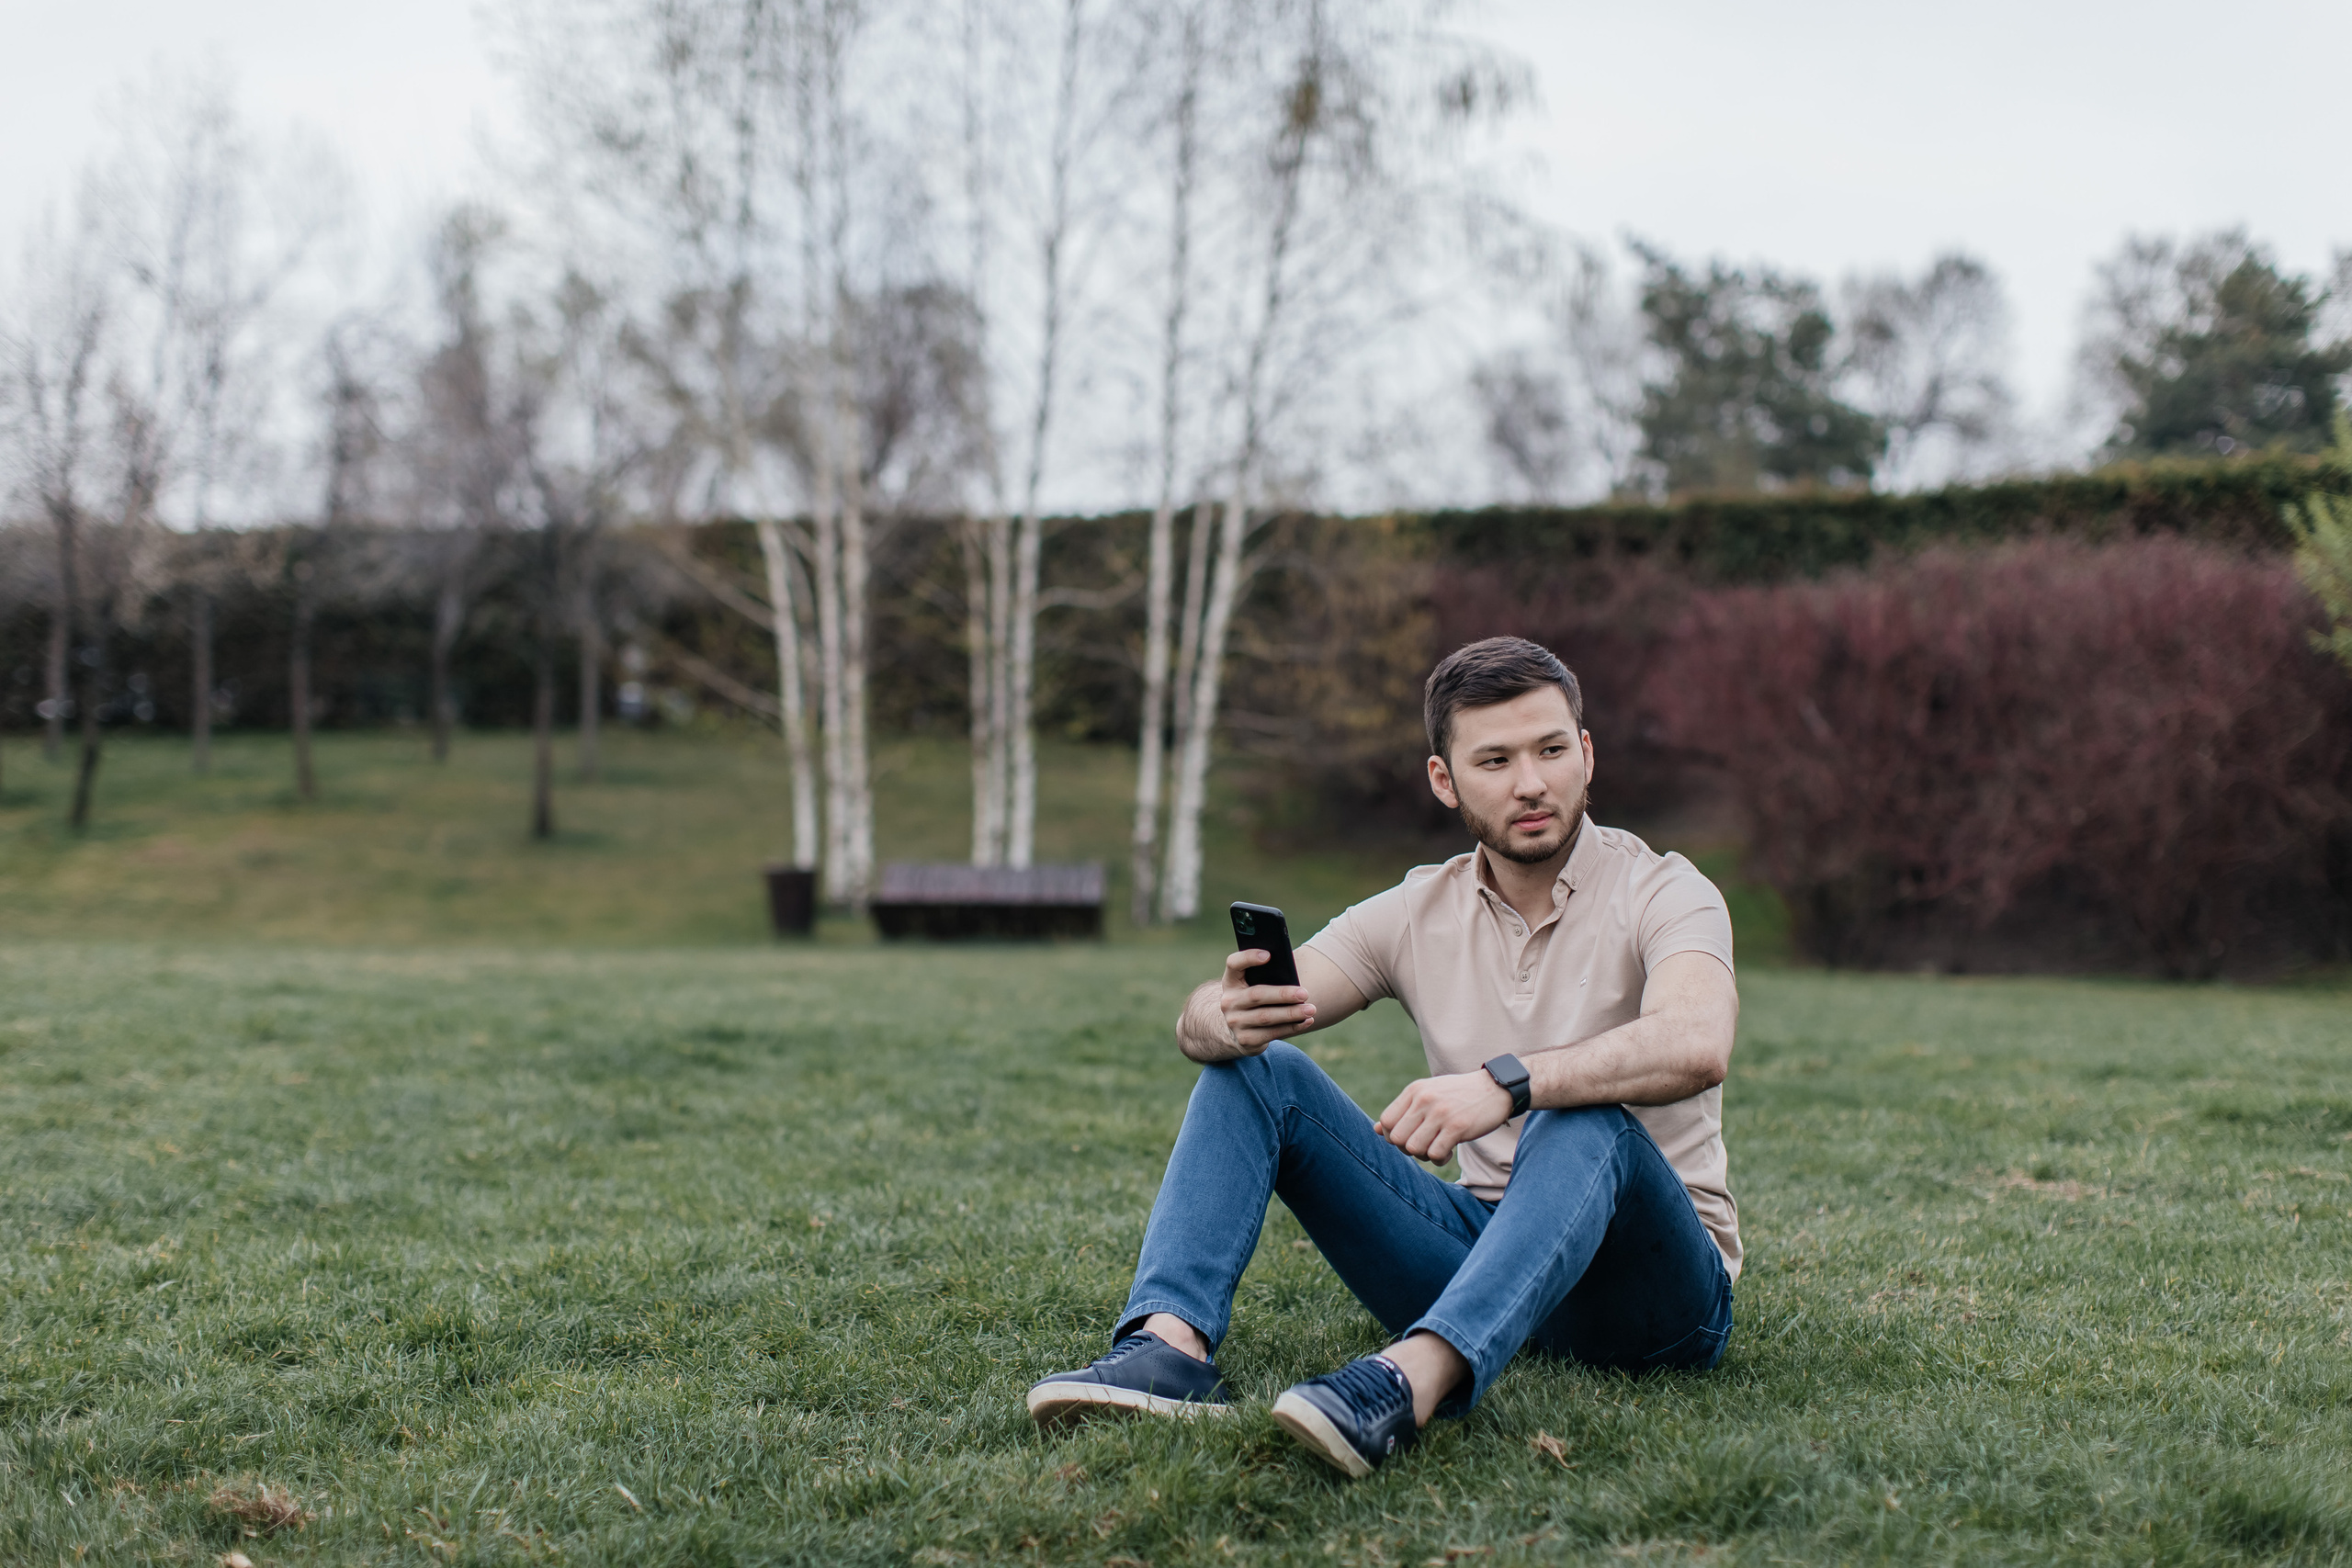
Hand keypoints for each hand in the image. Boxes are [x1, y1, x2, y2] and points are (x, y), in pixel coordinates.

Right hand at [1218, 949, 1315, 1052]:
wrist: (1236, 1029)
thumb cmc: (1254, 1000)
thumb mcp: (1252, 985)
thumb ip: (1266, 977)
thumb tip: (1292, 972)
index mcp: (1231, 981)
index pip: (1234, 964)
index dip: (1248, 957)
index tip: (1268, 955)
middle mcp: (1229, 1002)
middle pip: (1256, 995)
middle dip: (1283, 994)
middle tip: (1304, 993)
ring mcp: (1235, 1022)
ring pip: (1266, 1017)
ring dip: (1291, 1013)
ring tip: (1311, 1009)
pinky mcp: (1245, 1040)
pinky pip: (1272, 1033)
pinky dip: (1292, 1027)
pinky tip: (1306, 1021)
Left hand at [1374, 1071, 1513, 1164]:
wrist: (1496, 1089)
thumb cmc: (1459, 1095)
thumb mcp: (1429, 1094)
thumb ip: (1404, 1110)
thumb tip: (1376, 1129)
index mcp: (1414, 1090)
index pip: (1385, 1121)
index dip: (1393, 1136)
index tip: (1409, 1137)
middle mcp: (1424, 1100)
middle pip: (1396, 1138)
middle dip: (1407, 1149)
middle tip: (1423, 1146)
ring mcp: (1440, 1113)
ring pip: (1413, 1148)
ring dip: (1423, 1156)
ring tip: (1436, 1149)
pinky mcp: (1457, 1127)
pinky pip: (1434, 1154)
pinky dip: (1439, 1159)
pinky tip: (1449, 1151)